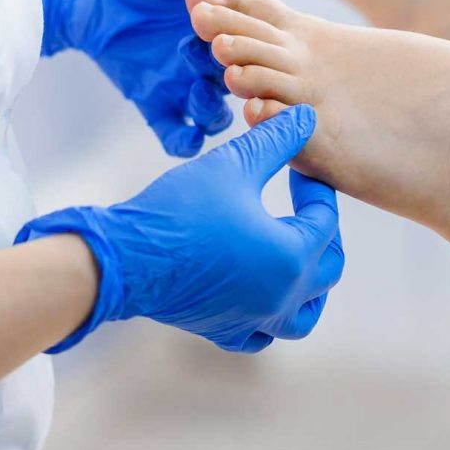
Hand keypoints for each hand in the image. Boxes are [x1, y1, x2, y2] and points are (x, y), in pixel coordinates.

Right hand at [16, 105, 343, 352]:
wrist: (122, 258)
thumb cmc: (179, 211)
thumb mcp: (234, 164)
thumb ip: (276, 140)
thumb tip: (307, 116)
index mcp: (290, 257)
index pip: (325, 221)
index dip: (316, 190)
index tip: (299, 169)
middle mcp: (280, 297)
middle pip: (327, 268)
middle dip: (322, 231)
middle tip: (303, 205)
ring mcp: (253, 320)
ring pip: (304, 312)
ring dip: (310, 282)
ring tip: (297, 252)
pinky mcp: (224, 330)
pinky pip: (264, 332)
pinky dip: (273, 313)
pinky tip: (261, 290)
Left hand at [32, 0, 247, 156]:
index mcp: (217, 25)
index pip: (245, 43)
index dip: (245, 46)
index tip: (230, 39)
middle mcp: (204, 57)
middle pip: (235, 82)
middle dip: (234, 81)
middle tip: (218, 68)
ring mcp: (179, 82)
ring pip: (211, 113)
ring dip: (213, 112)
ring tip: (199, 96)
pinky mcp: (152, 100)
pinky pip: (174, 131)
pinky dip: (185, 141)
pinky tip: (190, 138)